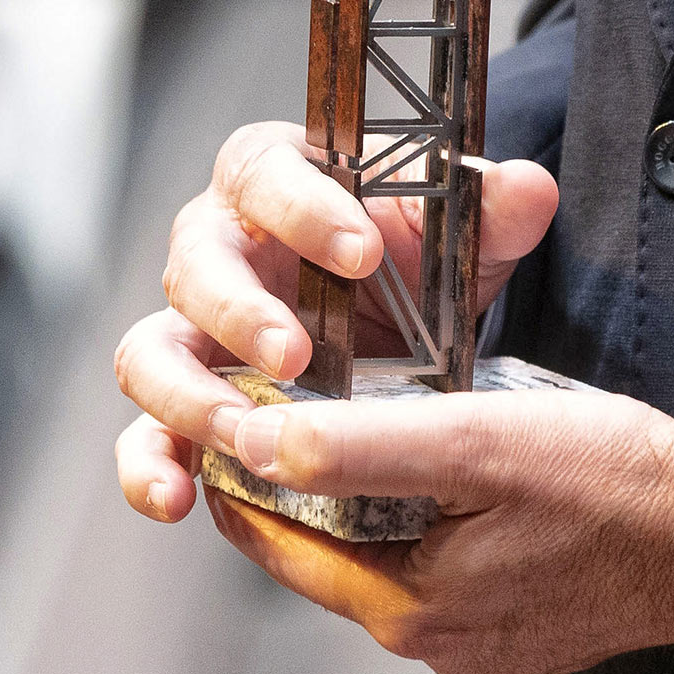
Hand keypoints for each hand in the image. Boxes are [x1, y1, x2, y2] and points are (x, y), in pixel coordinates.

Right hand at [113, 120, 558, 519]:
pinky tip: (177, 499)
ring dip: (187, 394)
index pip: (265, 174)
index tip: (360, 253)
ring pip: (151, 350)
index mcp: (273, 179)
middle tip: (296, 354)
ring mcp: (192, 326)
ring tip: (241, 433)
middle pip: (194, 263)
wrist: (386, 310)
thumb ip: (489, 209)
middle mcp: (215, 245)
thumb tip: (530, 189)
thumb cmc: (402, 254)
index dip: (303, 210)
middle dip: (240, 311)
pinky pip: (144, 430)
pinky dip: (148, 465)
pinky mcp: (188, 397)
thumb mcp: (453, 232)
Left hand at [117, 384, 673, 673]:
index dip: (244, 483)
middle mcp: (437, 646)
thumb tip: (259, 441)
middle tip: (298, 413)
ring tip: (374, 432)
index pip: (281, 548)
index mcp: (411, 609)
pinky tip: (451, 482)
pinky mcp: (515, 634)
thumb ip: (359, 443)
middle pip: (331, 559)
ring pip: (387, 564)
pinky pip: (440, 576)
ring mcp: (479, 648)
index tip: (225, 425)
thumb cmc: (615, 479)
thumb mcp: (475, 438)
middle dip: (309, 489)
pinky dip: (427, 527)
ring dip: (372, 505)